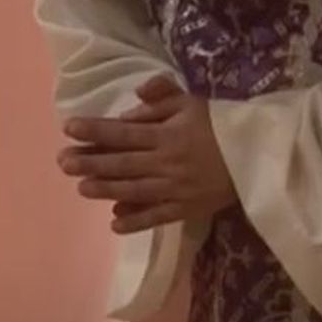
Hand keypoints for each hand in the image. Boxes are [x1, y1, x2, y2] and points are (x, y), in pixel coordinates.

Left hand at [58, 75, 237, 233]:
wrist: (259, 155)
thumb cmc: (222, 123)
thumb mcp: (192, 101)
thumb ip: (161, 98)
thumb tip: (131, 103)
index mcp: (168, 134)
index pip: (124, 132)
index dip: (95, 130)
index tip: (69, 127)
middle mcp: (167, 162)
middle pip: (122, 163)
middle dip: (90, 161)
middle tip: (63, 162)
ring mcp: (176, 189)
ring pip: (134, 191)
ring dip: (106, 190)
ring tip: (81, 187)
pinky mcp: (187, 208)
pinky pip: (157, 217)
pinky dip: (135, 222)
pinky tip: (114, 223)